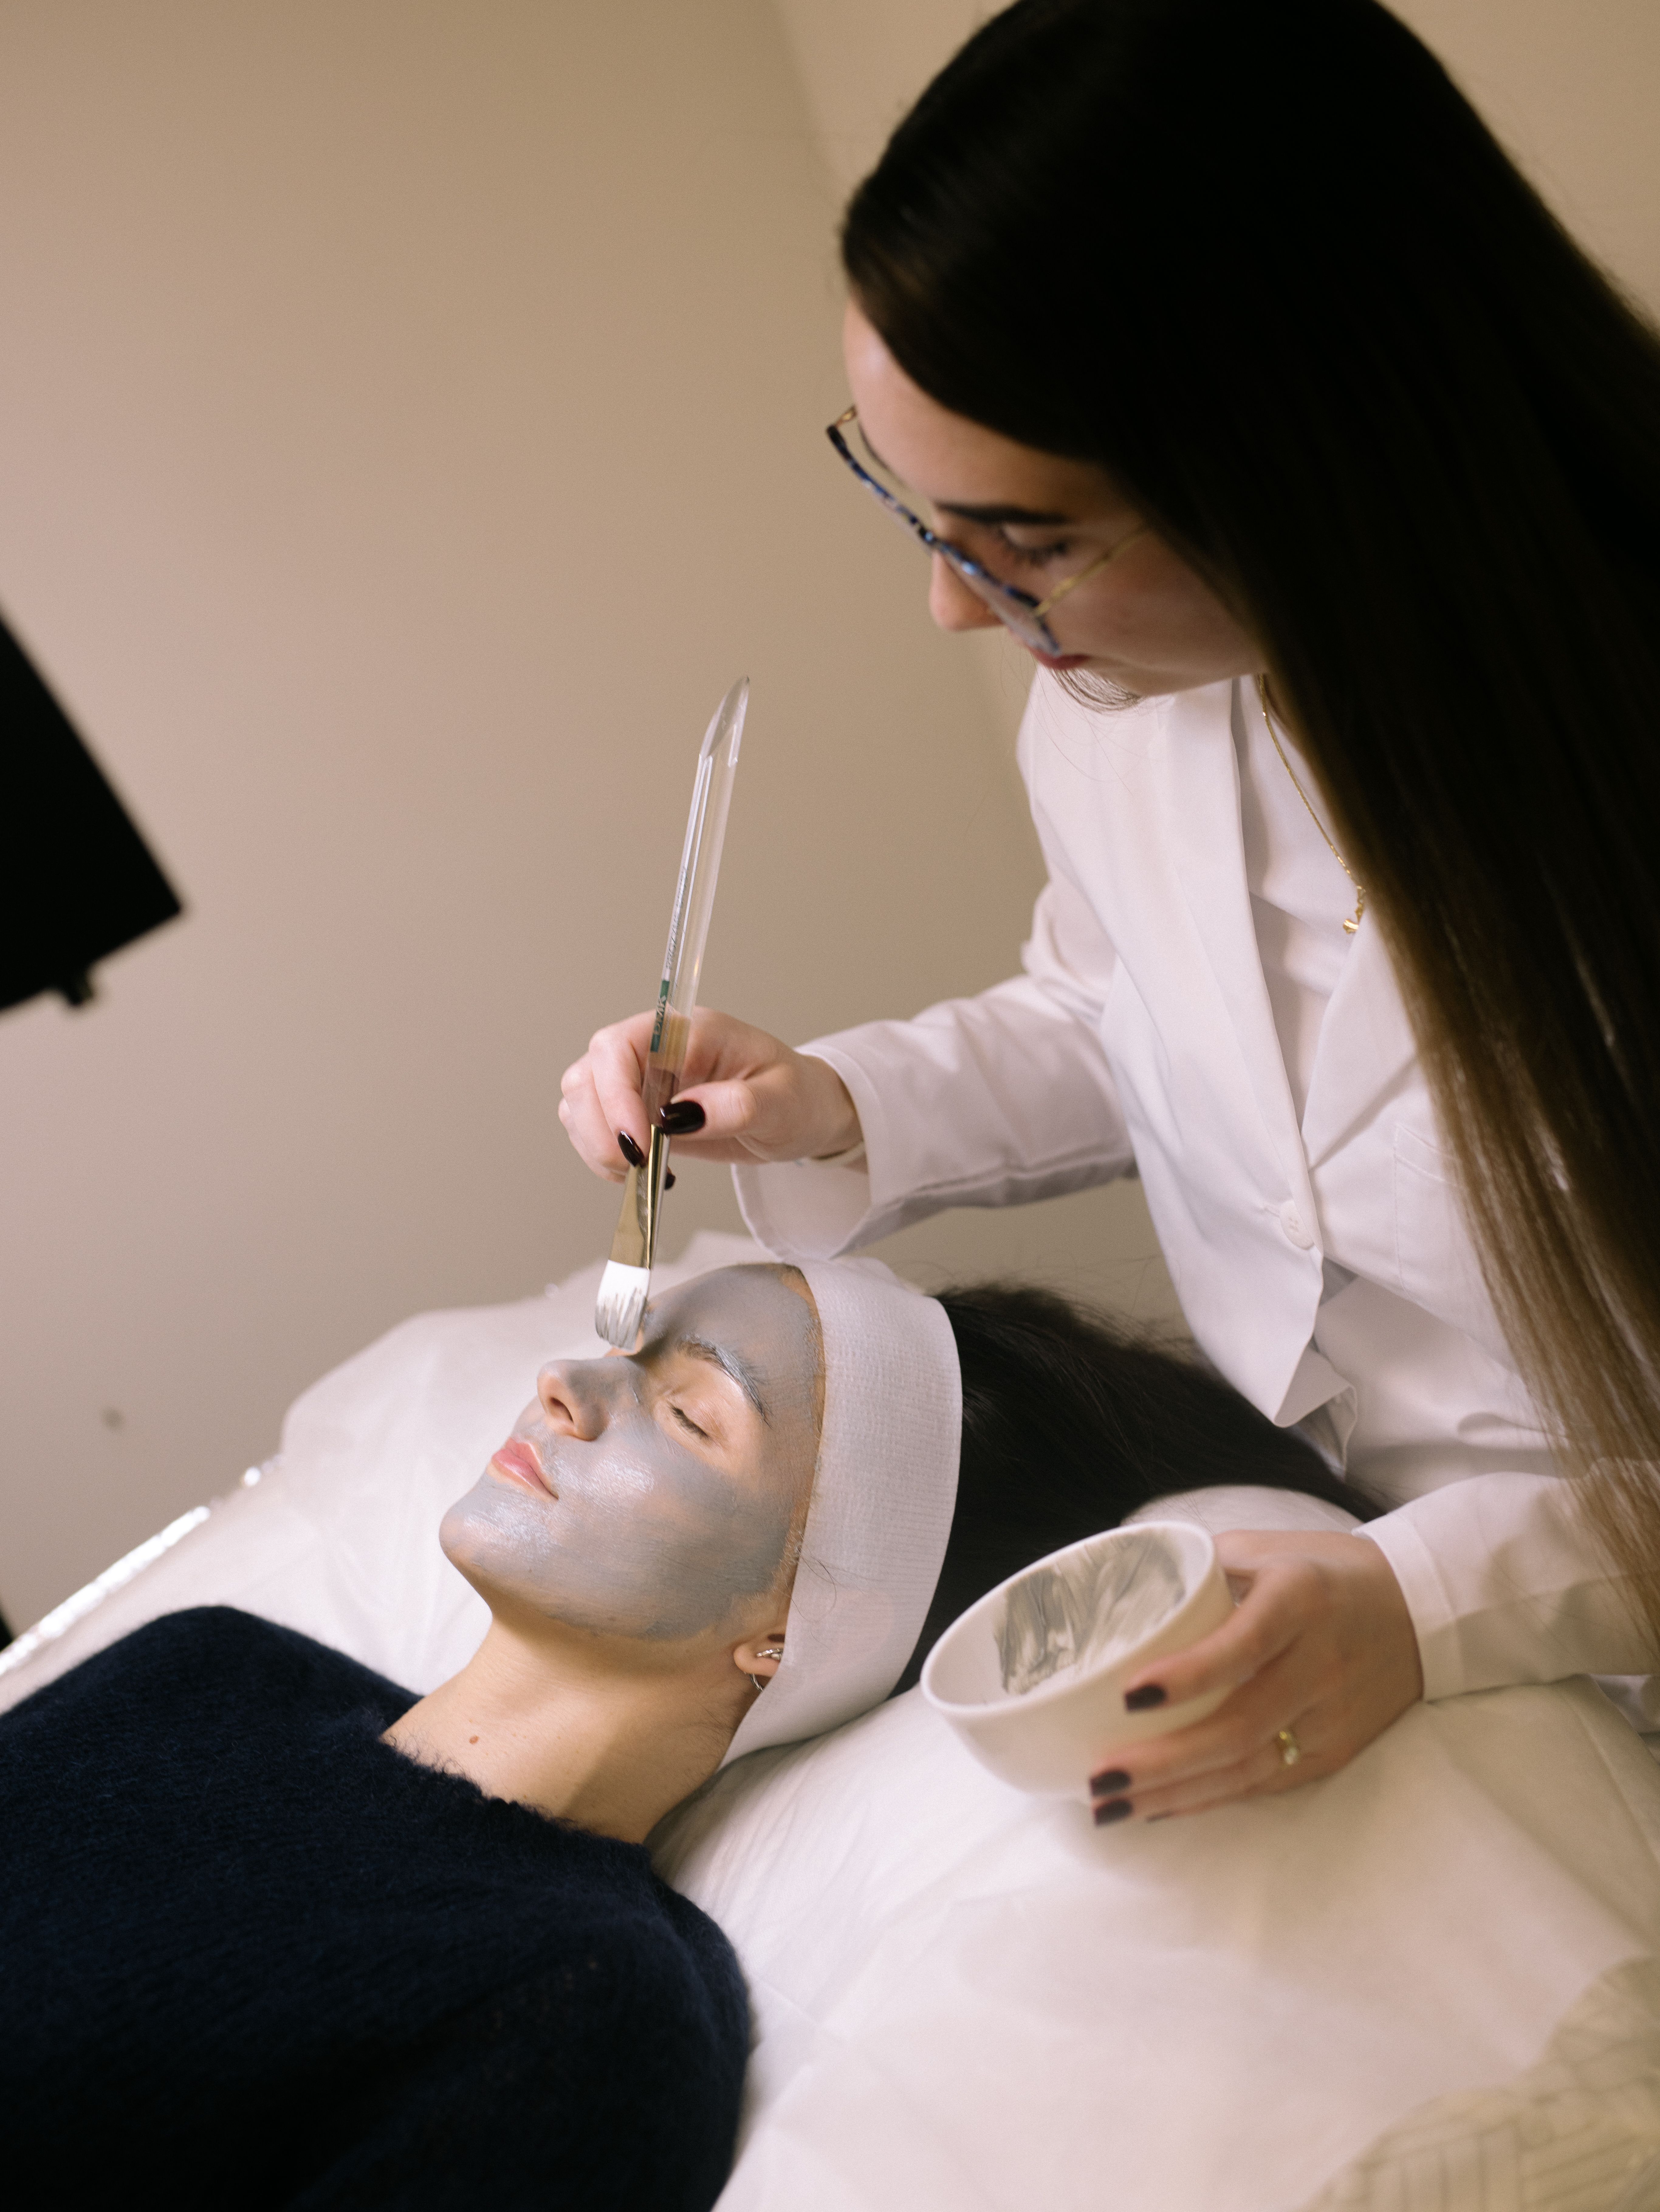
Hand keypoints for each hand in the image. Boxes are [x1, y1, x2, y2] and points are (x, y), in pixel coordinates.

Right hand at [559, 1009, 860, 1180]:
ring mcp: (641, 1079)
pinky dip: (604, 1155)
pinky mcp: (636, 1110)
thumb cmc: (797, 1098)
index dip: (614, 1093)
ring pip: (580, 1102)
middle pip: (588, 1075)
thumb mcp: (782, 1103)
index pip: (620, 1046)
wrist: (802, 1114)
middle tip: (637, 1167)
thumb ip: (736, 1104)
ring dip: (596, 1144)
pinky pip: (593, 1128)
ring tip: (640, 1173)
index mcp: (689, 1033)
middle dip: (599, 1127)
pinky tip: (642, 1171)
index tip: (638, 1142)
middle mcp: (656, 1050)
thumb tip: (680, 1115)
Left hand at [1088, 1531, 1422, 1824]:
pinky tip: (1160, 1805)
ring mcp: (1331, 1715)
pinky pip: (1265, 1783)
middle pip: (1238, 1725)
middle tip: (1100, 1779)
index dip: (1188, 1674)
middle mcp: (1318, 1663)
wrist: (1421, 1609)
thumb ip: (1200, 1567)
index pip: (1242, 1645)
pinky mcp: (1336, 1750)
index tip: (1129, 1695)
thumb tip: (1123, 1582)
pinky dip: (1209, 1797)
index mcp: (1298, 1600)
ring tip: (1111, 1807)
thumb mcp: (1266, 1549)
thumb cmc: (1324, 1573)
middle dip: (1164, 1760)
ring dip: (1175, 1793)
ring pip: (1247, 1767)